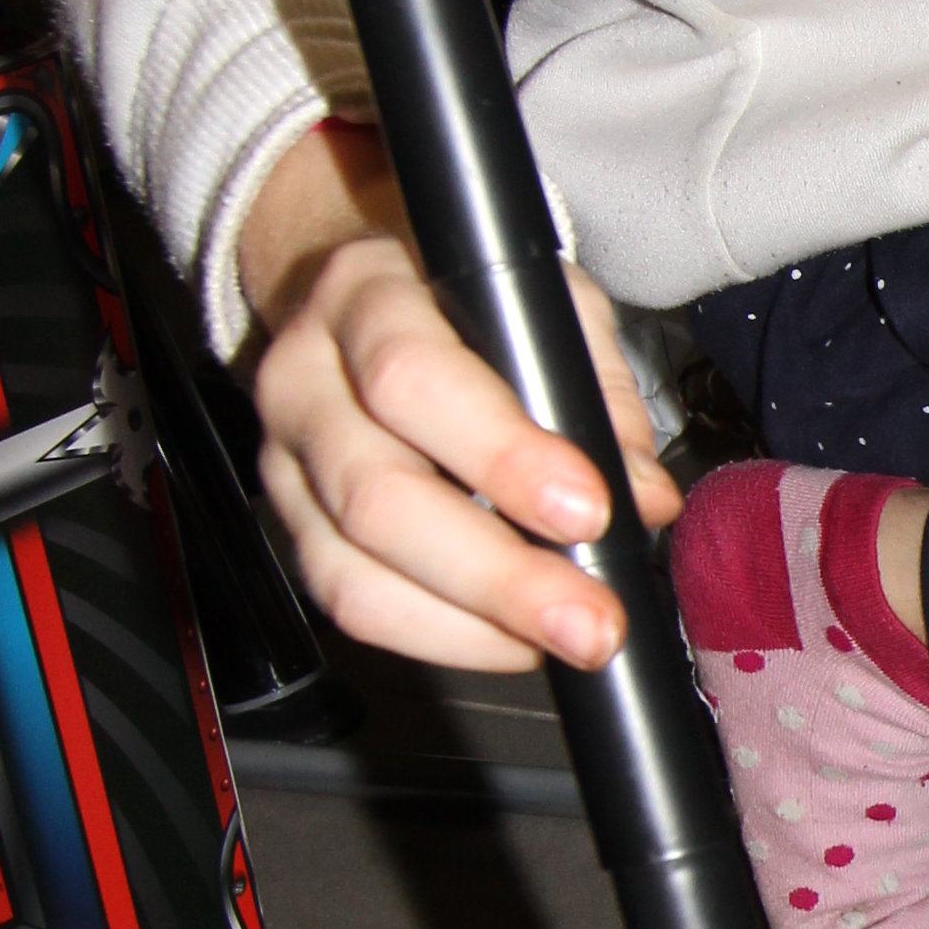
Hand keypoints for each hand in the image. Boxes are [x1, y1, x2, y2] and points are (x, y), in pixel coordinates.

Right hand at [241, 124, 680, 672]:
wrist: (362, 285)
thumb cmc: (463, 295)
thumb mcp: (542, 300)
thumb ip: (596, 389)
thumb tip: (644, 498)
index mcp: (365, 295)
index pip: (412, 378)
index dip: (502, 455)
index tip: (589, 508)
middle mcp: (304, 380)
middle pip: (378, 495)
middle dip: (497, 574)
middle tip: (589, 619)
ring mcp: (284, 462)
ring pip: (352, 571)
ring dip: (471, 627)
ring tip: (562, 642)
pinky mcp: (290, 527)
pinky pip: (352, 603)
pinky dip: (439, 637)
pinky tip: (511, 641)